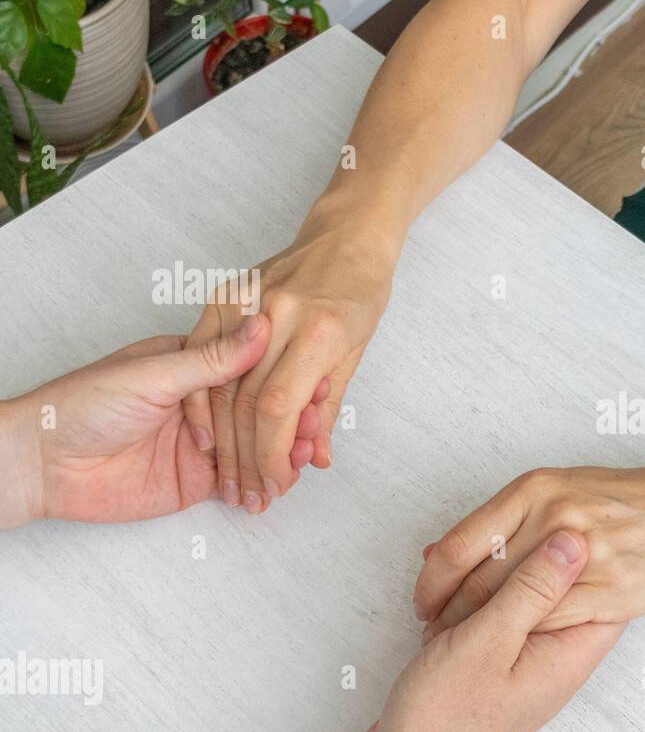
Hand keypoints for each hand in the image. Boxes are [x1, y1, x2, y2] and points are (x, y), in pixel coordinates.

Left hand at [0, 313, 326, 525]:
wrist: (43, 463)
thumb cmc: (84, 404)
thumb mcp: (154, 374)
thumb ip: (212, 358)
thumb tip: (260, 325)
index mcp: (192, 364)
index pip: (253, 370)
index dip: (286, 379)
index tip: (316, 383)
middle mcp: (203, 403)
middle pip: (262, 410)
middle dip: (292, 421)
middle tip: (314, 429)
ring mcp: (204, 443)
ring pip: (257, 447)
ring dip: (283, 453)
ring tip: (304, 459)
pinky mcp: (197, 480)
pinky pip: (240, 480)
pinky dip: (264, 483)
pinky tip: (284, 481)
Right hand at [182, 220, 395, 513]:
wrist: (345, 236)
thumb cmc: (359, 294)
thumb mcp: (355, 353)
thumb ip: (327, 408)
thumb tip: (312, 461)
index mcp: (318, 330)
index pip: (278, 407)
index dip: (270, 454)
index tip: (274, 483)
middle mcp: (277, 315)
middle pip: (245, 402)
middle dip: (246, 458)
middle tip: (251, 495)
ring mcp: (245, 301)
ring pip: (218, 384)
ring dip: (222, 441)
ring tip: (230, 480)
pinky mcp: (222, 295)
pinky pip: (198, 355)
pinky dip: (199, 401)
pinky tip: (206, 438)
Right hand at [322, 530, 624, 731]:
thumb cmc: (446, 718)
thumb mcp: (490, 641)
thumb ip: (534, 589)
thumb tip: (576, 539)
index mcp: (571, 650)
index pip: (606, 587)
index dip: (585, 550)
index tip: (550, 522)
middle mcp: (558, 655)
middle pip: (563, 585)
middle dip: (523, 562)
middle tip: (483, 555)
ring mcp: (527, 658)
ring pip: (523, 596)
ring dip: (486, 583)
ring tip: (448, 588)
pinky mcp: (496, 660)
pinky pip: (495, 614)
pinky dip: (468, 603)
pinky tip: (438, 601)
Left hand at [412, 462, 644, 634]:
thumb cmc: (626, 502)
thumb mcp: (557, 490)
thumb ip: (500, 521)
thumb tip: (432, 552)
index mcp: (534, 490)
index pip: (455, 547)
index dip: (430, 585)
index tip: (423, 604)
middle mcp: (553, 518)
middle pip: (477, 582)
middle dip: (450, 616)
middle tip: (438, 633)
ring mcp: (582, 557)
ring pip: (510, 607)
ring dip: (482, 633)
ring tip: (467, 647)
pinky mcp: (608, 593)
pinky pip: (550, 624)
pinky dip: (523, 641)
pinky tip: (511, 650)